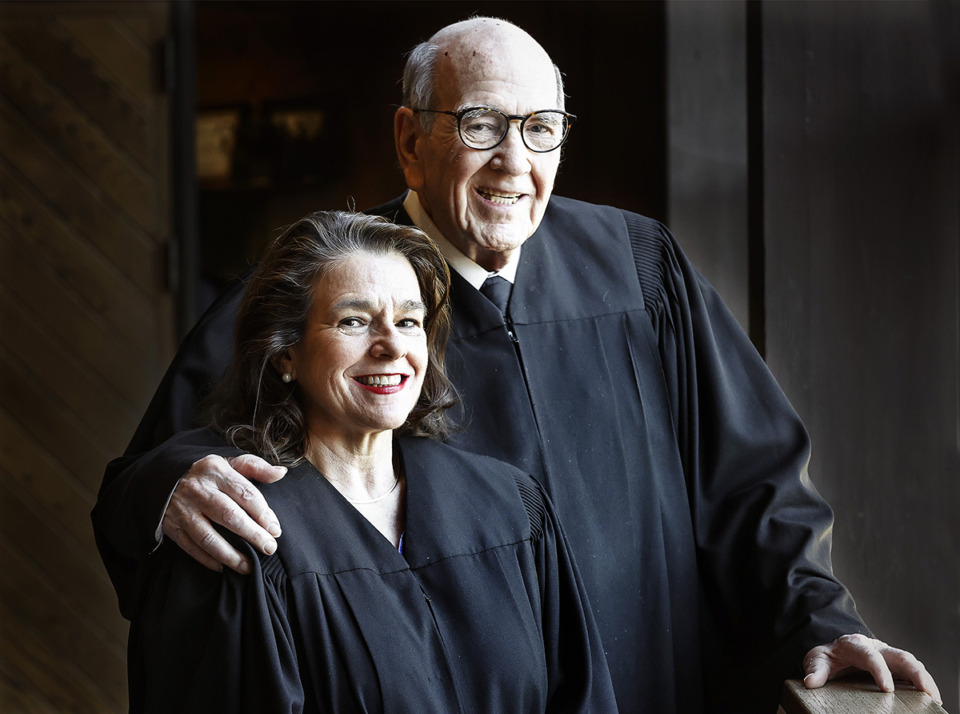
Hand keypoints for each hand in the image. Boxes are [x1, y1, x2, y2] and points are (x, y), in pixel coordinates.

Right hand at [161, 454, 286, 574]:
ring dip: (231, 555)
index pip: (245, 493)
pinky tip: (225, 568)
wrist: (162, 477)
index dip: (263, 513)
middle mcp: (199, 490)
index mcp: (216, 471)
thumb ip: (255, 467)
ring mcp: (184, 510)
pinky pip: (191, 547)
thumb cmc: (205, 472)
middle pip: (229, 516)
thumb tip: (281, 473)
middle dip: (252, 535)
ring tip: (250, 566)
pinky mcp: (172, 526)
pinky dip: (208, 560)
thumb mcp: (228, 461)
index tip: (276, 529)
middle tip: (269, 548)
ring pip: (209, 537)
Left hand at [803, 634, 941, 704]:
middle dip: (915, 673)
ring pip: (911, 663)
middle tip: (927, 692)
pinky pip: (913, 672)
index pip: (870, 656)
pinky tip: (931, 699)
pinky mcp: (896, 666)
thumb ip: (815, 670)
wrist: (836, 651)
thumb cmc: (828, 657)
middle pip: (900, 656)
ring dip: (925, 680)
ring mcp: (888, 656)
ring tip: (935, 699)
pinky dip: (924, 683)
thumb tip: (811, 682)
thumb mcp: (817, 660)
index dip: (880, 670)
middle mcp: (876, 648)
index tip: (888, 689)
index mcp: (855, 645)